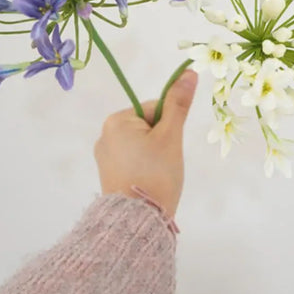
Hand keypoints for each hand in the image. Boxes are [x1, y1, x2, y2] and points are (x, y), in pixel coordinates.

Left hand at [93, 69, 197, 217]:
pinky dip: (144, 166)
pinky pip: (132, 160)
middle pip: (147, 126)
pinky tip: (148, 181)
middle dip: (161, 141)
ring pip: (141, 144)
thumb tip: (189, 72)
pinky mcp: (107, 174)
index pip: (154, 109)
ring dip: (154, 154)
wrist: (137, 222)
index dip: (169, 126)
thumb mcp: (171, 136)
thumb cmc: (155, 173)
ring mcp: (104, 156)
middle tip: (165, 164)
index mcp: (116, 121)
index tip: (169, 147)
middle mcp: (104, 134)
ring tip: (157, 175)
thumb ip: (179, 103)